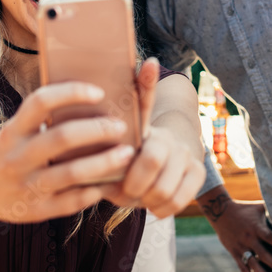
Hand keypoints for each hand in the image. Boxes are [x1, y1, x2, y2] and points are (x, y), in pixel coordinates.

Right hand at [0, 82, 136, 223]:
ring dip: (104, 163)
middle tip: (121, 127)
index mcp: (13, 131)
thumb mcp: (14, 129)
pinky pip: (70, 202)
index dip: (71, 93)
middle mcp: (17, 157)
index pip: (40, 102)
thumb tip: (90, 96)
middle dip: (97, 130)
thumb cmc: (6, 151)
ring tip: (127, 155)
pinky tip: (108, 183)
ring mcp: (25, 186)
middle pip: (61, 138)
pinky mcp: (34, 211)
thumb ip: (42, 117)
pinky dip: (93, 191)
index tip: (98, 92)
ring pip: (71, 173)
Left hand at [105, 59, 205, 218]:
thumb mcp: (112, 153)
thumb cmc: (129, 162)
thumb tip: (72, 135)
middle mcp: (167, 134)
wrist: (168, 165)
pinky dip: (161, 210)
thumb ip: (98, 146)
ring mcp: (185, 152)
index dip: (146, 81)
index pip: (145, 99)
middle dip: (132, 183)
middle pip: (150, 160)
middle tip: (124, 189)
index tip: (146, 62)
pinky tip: (152, 205)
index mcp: (143, 126)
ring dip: (145, 200)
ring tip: (137, 197)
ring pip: (163, 188)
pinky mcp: (199, 171)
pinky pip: (178, 201)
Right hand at [200, 188, 271, 271]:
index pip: (270, 238)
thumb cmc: (243, 209)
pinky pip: (242, 266)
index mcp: (256, 227)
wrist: (220, 212)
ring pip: (253, 263)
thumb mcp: (257, 207)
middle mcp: (249, 238)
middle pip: (263, 254)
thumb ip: (271, 210)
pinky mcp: (234, 252)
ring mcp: (241, 247)